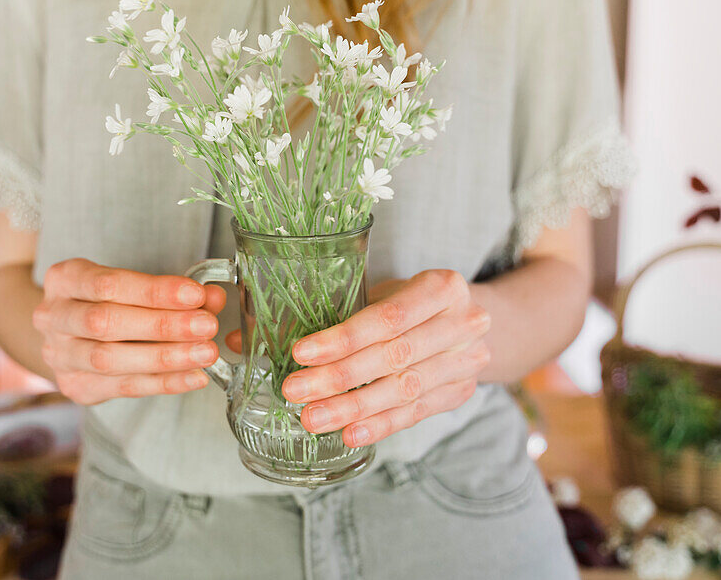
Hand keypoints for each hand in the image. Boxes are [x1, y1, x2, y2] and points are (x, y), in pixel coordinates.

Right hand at [33, 259, 225, 404]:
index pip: (109, 284)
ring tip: (205, 353)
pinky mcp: (75, 386)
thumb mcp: (130, 283)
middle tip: (206, 326)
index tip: (195, 295)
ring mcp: (60, 355)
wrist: (69, 333)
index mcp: (64, 279)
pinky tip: (194, 376)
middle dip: (162, 325)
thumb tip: (213, 299)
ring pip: (110, 359)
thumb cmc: (106, 300)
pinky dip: (164, 383)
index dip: (154, 291)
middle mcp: (53, 317)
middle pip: (106, 323)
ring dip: (165, 357)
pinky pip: (123, 387)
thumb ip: (172, 291)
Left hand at [280, 270, 490, 447]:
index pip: (389, 317)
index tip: (301, 353)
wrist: (468, 322)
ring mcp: (466, 362)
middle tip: (296, 391)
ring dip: (353, 408)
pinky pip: (415, 413)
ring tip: (314, 418)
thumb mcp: (384, 292)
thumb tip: (252, 336)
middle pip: (394, 356)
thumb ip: (334, 311)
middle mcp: (463, 324)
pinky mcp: (460, 393)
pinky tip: (349, 433)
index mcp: (443, 287)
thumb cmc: (413, 302)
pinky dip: (379, 425)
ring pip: (403, 390)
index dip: (344, 338)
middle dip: (340, 377)